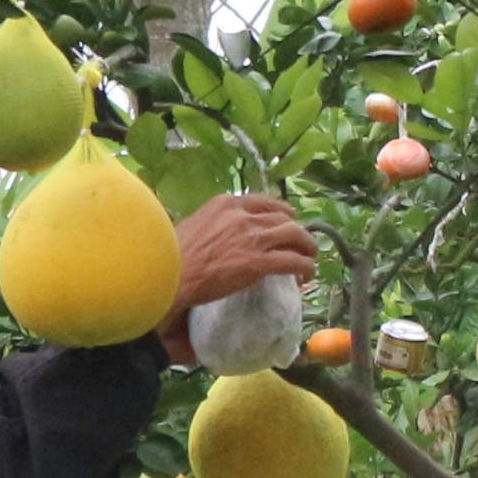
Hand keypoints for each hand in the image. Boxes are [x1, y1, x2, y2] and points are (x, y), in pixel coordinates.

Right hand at [160, 193, 318, 363]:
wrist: (167, 274)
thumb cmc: (172, 255)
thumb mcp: (196, 224)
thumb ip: (217, 223)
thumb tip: (227, 234)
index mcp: (227, 203)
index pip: (265, 201)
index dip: (282, 212)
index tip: (288, 219)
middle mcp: (243, 215)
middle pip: (284, 218)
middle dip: (297, 231)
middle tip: (301, 244)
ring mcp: (253, 238)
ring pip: (296, 236)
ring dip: (307, 248)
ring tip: (309, 259)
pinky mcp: (258, 262)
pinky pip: (294, 261)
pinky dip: (305, 268)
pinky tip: (305, 276)